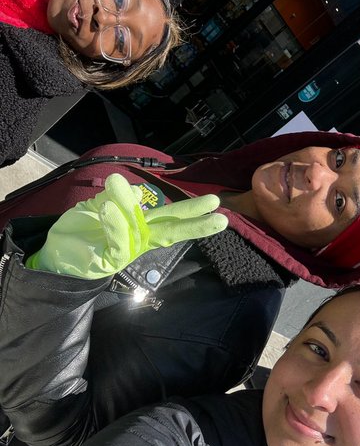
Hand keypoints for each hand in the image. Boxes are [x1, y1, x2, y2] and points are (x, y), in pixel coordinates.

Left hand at [30, 174, 227, 280]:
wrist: (54, 254)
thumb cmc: (80, 231)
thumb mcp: (99, 205)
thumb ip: (119, 197)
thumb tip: (139, 191)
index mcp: (141, 225)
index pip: (170, 216)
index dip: (193, 210)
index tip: (217, 203)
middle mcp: (140, 239)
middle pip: (172, 230)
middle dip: (196, 223)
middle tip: (220, 216)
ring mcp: (127, 251)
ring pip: (140, 229)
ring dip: (128, 206)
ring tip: (115, 185)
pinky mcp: (111, 260)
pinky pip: (118, 241)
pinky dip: (115, 224)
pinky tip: (108, 208)